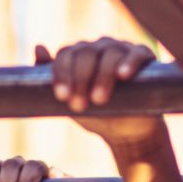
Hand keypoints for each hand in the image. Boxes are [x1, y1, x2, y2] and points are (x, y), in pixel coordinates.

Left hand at [38, 38, 162, 147]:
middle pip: (86, 53)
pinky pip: (136, 54)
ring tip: (99, 99)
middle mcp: (100, 48)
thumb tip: (38, 47)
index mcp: (81, 55)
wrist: (127, 133)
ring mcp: (123, 50)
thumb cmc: (98, 114)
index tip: (62, 97)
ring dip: (102, 76)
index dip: (62, 74)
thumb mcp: (72, 101)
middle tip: (79, 105)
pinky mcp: (144, 58)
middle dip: (80, 79)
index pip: (67, 55)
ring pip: (109, 54)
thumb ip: (52, 78)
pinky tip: (123, 75)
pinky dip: (129, 62)